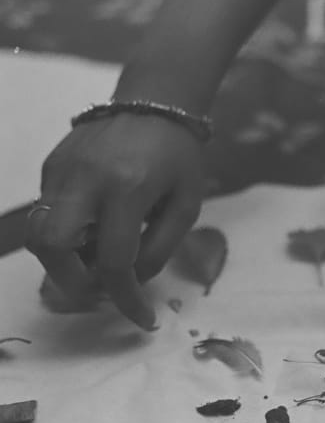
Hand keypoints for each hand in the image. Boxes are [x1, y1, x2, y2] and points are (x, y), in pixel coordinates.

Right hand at [25, 114, 205, 329]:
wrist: (154, 103)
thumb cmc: (179, 157)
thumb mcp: (186, 205)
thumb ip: (160, 247)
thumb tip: (133, 282)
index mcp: (128, 187)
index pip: (114, 259)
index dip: (126, 298)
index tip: (142, 319)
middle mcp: (85, 179)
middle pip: (52, 247)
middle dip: (74, 283)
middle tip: (104, 292)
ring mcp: (60, 171)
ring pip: (39, 234)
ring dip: (64, 264)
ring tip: (98, 268)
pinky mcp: (50, 167)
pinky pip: (46, 214)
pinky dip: (66, 239)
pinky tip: (93, 238)